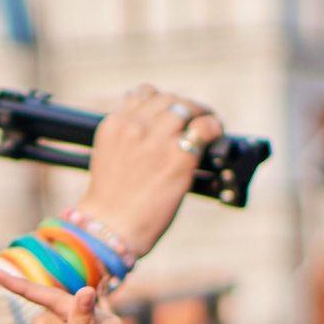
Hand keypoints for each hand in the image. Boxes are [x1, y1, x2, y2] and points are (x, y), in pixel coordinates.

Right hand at [68, 85, 214, 260]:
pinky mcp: (180, 156)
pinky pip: (205, 127)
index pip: (142, 95)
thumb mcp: (109, 156)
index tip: (167, 111)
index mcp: (114, 125)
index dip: (159, 102)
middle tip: (193, 117)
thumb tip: (156, 129)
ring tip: (207, 124)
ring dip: (199, 114)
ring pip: (186, 107)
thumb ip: (128, 137)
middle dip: (182, 107)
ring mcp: (158, 139)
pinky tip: (214, 135)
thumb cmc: (110, 201)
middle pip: (167, 99)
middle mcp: (134, 127)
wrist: (110, 227)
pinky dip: (213, 128)